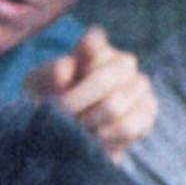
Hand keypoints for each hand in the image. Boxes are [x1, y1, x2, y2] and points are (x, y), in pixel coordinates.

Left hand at [23, 27, 157, 157]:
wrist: (65, 132)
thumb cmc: (50, 101)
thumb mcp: (39, 84)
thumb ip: (51, 73)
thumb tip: (65, 73)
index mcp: (95, 46)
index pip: (91, 44)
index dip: (74, 69)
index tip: (58, 86)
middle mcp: (122, 62)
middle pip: (104, 79)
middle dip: (75, 103)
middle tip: (59, 118)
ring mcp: (139, 86)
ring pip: (114, 105)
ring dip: (88, 122)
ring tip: (73, 130)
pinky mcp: (147, 114)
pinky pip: (128, 127)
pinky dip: (104, 136)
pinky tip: (92, 140)